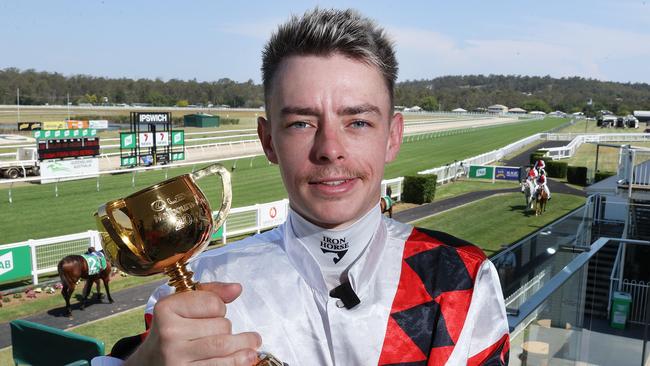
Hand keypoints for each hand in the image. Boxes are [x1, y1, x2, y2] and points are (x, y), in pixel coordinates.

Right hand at [125, 282, 261, 365]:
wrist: (148, 363)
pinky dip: (238, 361)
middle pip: (221, 326)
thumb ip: (210, 294)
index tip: (217, 313)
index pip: (213, 303)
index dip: (220, 308)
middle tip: (227, 332)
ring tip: (253, 343)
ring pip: (224, 346)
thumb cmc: (171, 331)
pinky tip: (246, 357)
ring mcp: (176, 357)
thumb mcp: (182, 306)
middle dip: (229, 329)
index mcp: (167, 309)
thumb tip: (237, 289)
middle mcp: (169, 333)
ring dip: (244, 345)